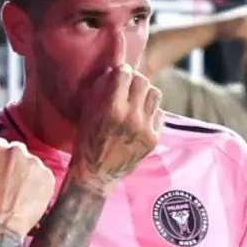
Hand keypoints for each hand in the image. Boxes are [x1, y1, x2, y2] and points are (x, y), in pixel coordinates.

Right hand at [0, 138, 55, 236]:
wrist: (0, 223)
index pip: (1, 145)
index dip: (2, 159)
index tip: (3, 168)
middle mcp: (17, 150)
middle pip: (19, 152)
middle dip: (17, 164)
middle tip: (13, 182)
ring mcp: (34, 162)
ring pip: (33, 165)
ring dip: (29, 175)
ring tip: (22, 193)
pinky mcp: (48, 175)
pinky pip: (44, 178)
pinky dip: (40, 186)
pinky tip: (31, 198)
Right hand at [71, 64, 161, 188]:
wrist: (96, 175)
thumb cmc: (87, 144)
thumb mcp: (88, 115)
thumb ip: (100, 93)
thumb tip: (112, 73)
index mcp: (112, 109)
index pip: (125, 74)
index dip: (122, 71)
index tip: (120, 73)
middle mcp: (132, 116)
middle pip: (143, 81)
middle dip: (134, 80)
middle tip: (129, 86)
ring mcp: (145, 128)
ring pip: (155, 94)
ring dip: (145, 94)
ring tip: (137, 101)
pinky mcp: (154, 139)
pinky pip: (159, 114)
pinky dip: (151, 112)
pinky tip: (141, 118)